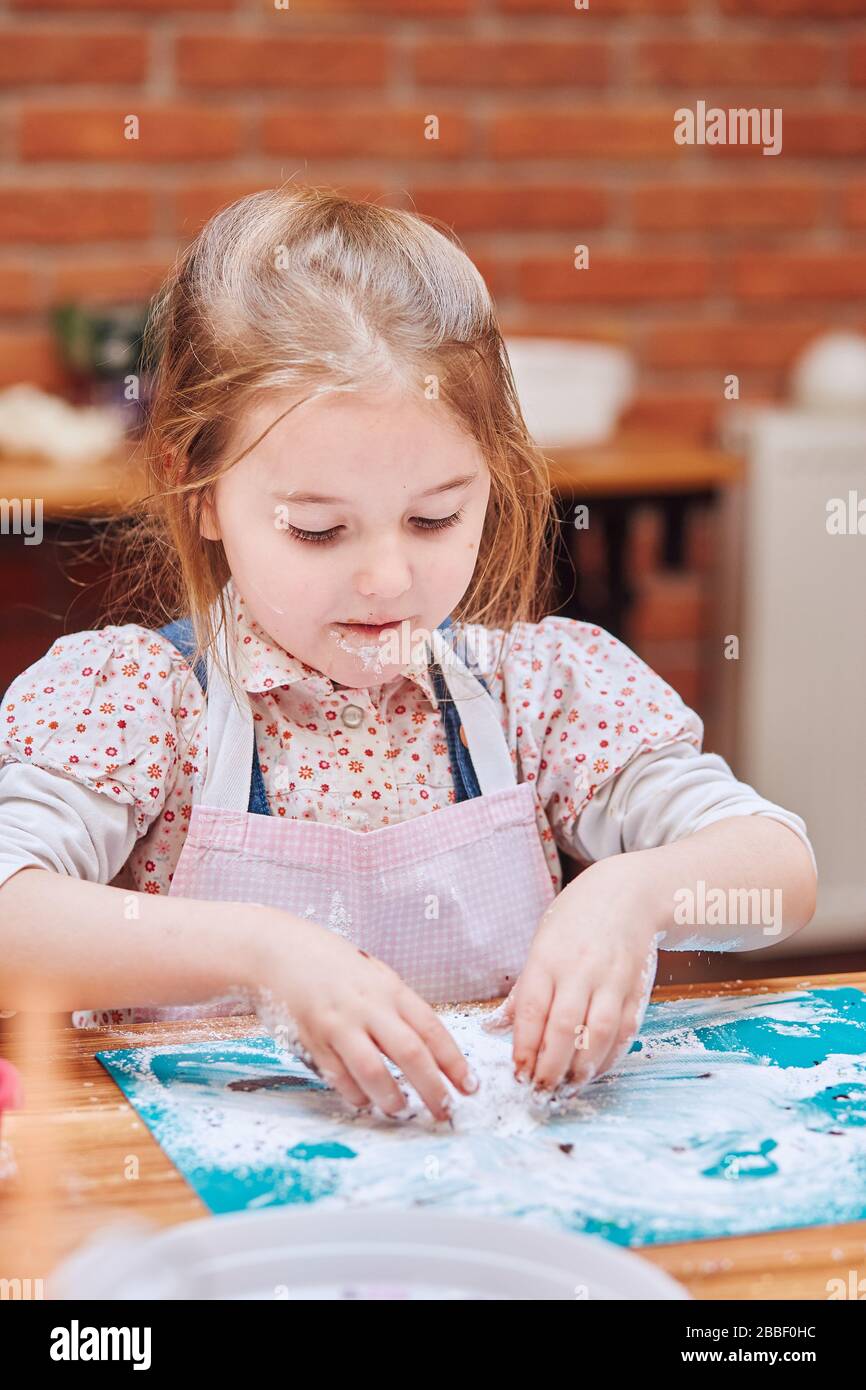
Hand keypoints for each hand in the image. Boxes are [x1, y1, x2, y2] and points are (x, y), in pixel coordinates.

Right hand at [249, 909, 478, 1122]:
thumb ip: (396, 1005)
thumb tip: (426, 1043)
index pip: (431, 1029)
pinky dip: (355, 1094)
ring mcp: (338, 1025)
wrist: (276, 951)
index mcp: (389, 988)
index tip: (469, 1085)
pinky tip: (365, 1101)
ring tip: (402, 1111)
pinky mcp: (312, 1040)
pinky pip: (338, 1077)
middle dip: (433, 1087)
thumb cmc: (329, 962)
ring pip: (373, 1071)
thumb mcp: (371, 973)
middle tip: (446, 1111)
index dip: (454, 1061)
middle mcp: (368, 1007)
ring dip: (392, 1098)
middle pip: (411, 1054)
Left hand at [483, 861, 662, 1097]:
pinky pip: (625, 1030)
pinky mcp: (637, 989)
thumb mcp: (542, 944)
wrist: (629, 895)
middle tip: (539, 1089)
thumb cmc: (576, 920)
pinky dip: (611, 1056)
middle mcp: (581, 969)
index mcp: (549, 957)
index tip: (518, 1072)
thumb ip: (524, 991)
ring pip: (598, 1032)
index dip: (525, 1046)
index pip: (533, 1009)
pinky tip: (596, 1070)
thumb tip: (495, 1028)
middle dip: (550, 1065)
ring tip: (568, 1086)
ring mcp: (612, 980)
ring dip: (582, 1066)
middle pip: (564, 1026)